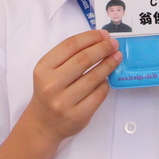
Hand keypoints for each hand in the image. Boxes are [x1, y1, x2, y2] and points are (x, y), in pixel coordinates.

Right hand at [23, 29, 120, 144]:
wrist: (42, 123)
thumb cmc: (49, 91)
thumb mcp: (49, 70)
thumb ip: (69, 55)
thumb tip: (99, 40)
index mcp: (44, 68)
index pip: (70, 46)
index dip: (90, 37)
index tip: (104, 34)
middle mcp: (52, 85)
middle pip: (83, 59)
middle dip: (103, 48)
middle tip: (114, 44)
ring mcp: (64, 102)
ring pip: (94, 78)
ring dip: (108, 64)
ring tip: (116, 57)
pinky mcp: (78, 115)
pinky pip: (98, 95)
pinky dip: (105, 84)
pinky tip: (106, 79)